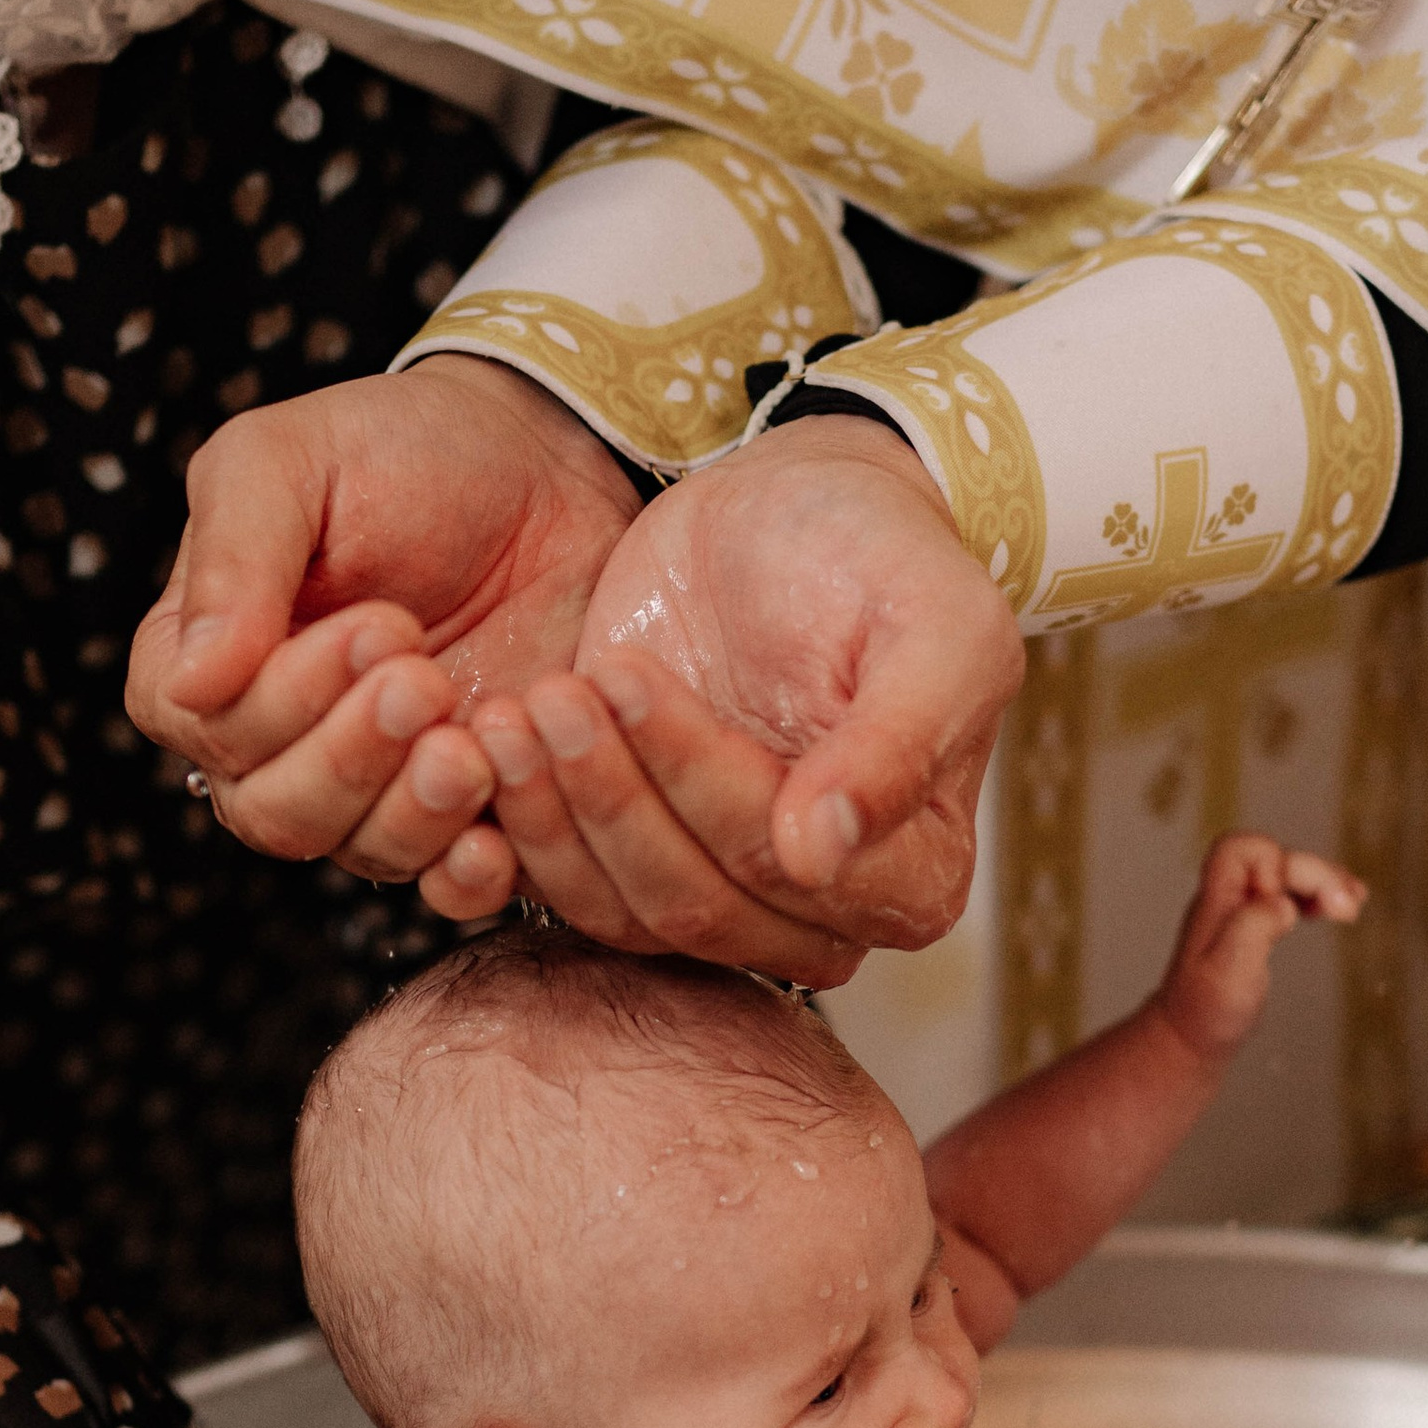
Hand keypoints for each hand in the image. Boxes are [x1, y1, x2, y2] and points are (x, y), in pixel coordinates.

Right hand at [124, 359, 638, 902]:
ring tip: (473, 738)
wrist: (543, 464)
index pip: (203, 726)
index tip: (378, 625)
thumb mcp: (293, 460)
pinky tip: (496, 835)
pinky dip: (465, 874)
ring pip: (357, 852)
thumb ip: (235, 556)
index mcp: (209, 659)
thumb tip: (194, 682)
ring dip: (412, 812)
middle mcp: (278, 742)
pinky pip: (443, 885)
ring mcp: (373, 786)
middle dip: (350, 756)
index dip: (280, 700)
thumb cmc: (399, 449)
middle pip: (274, 811)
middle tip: (425, 677)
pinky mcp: (463, 812)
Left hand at [458, 419, 1023, 983]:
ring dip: (553, 815)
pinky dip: (518, 825)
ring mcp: (723, 899)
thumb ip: (897, 742)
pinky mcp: (636, 862)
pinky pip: (566, 889)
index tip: (630, 681)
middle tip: (556, 694)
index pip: (784, 869)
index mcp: (913, 878)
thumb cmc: (879, 554)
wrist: (793, 513)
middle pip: (696, 903)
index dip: (700, 780)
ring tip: (511, 713)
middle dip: (613, 796)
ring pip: (620, 910)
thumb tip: (820, 853)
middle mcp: (819, 914)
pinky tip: (491, 741)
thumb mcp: (937, 624)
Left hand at [1157, 830, 1365, 1069]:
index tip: (1289, 907)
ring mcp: (1243, 910)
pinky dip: (1319, 897)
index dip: (1275, 865)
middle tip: (1348, 907)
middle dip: (1316, 874)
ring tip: (1355, 901)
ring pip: (1288, 874)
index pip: (1242, 849)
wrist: (1191, 1038)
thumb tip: (1281, 901)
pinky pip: (1291, 895)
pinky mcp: (1257, 926)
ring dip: (1324, 881)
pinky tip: (1342, 910)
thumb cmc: (1206, 1010)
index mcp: (1216, 900)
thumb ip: (1252, 929)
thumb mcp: (1229, 972)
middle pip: (1276, 857)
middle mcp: (1228, 898)